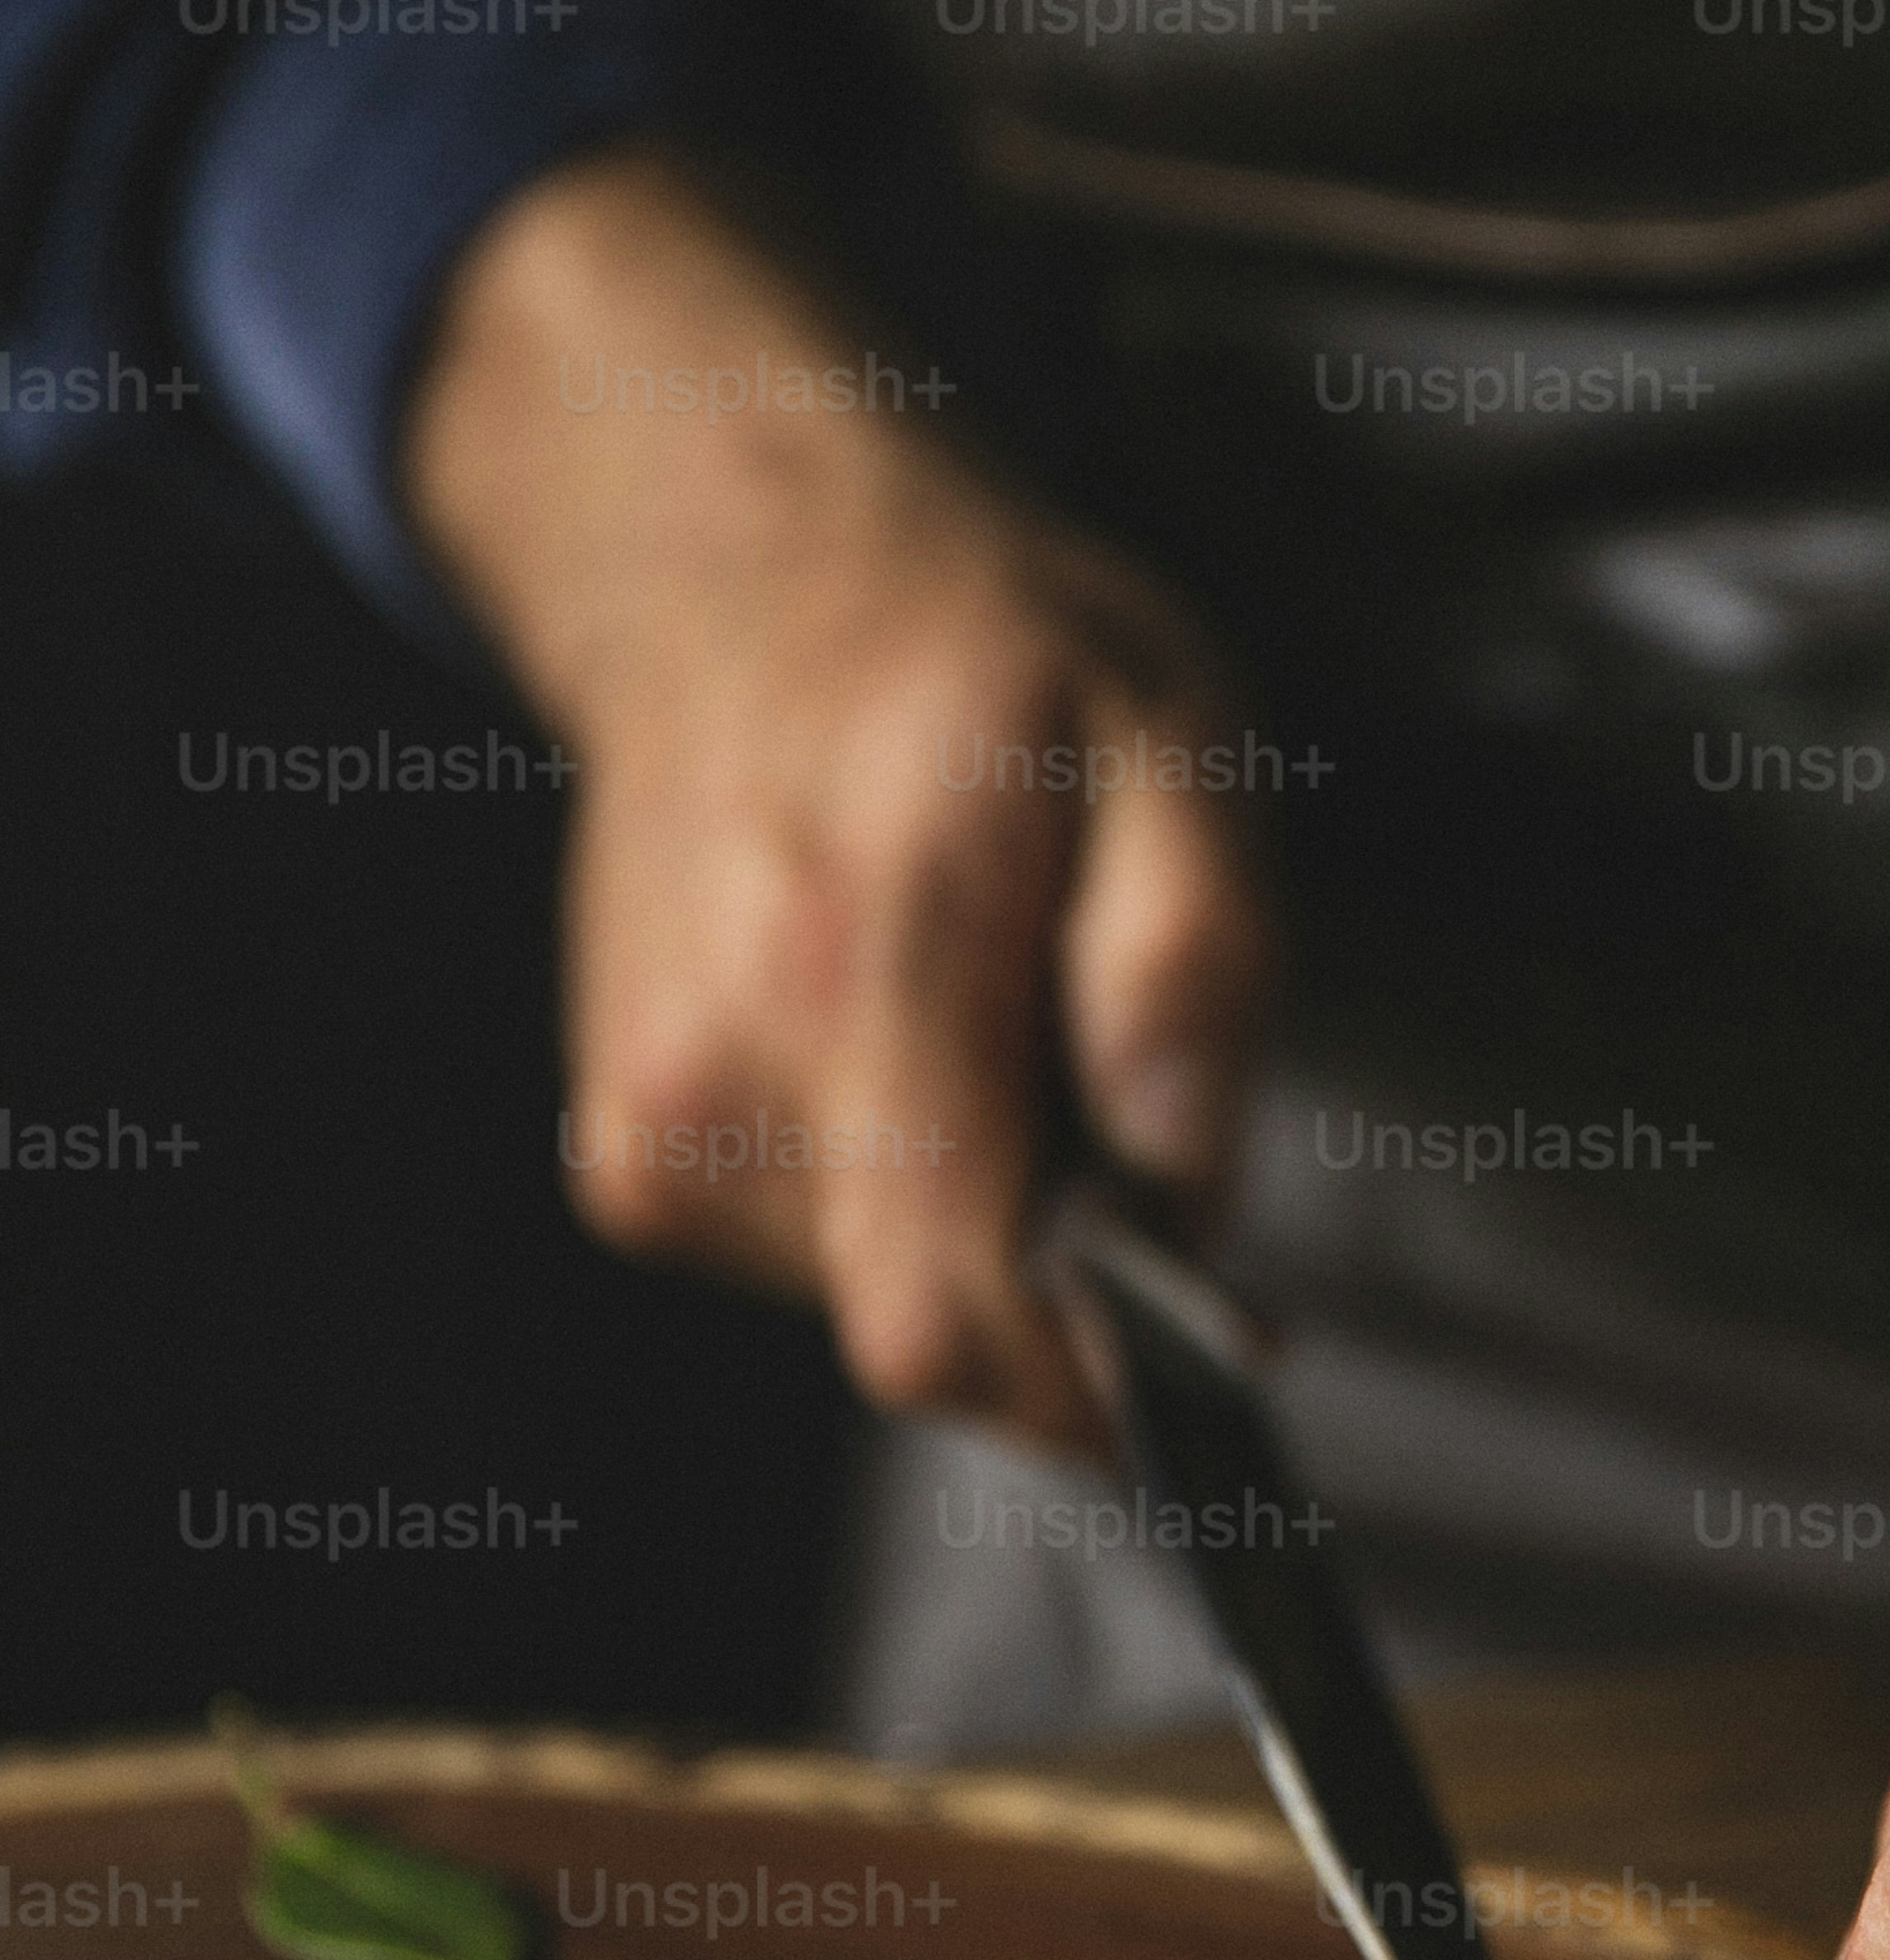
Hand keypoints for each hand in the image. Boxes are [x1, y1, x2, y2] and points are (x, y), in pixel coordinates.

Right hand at [405, 148, 1272, 1452]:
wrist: (742, 581)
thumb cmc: (985, 654)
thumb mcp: (1175, 732)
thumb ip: (1190, 957)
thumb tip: (1178, 1176)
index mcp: (883, 940)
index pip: (952, 1314)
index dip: (1096, 1378)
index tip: (1193, 1323)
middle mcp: (728, 1047)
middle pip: (937, 1329)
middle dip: (1057, 1266)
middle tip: (1099, 1092)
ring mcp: (652, 1114)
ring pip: (885, 1300)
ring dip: (980, 1209)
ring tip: (989, 1019)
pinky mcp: (625, 1159)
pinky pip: (817, 1259)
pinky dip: (894, 1190)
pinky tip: (900, 1039)